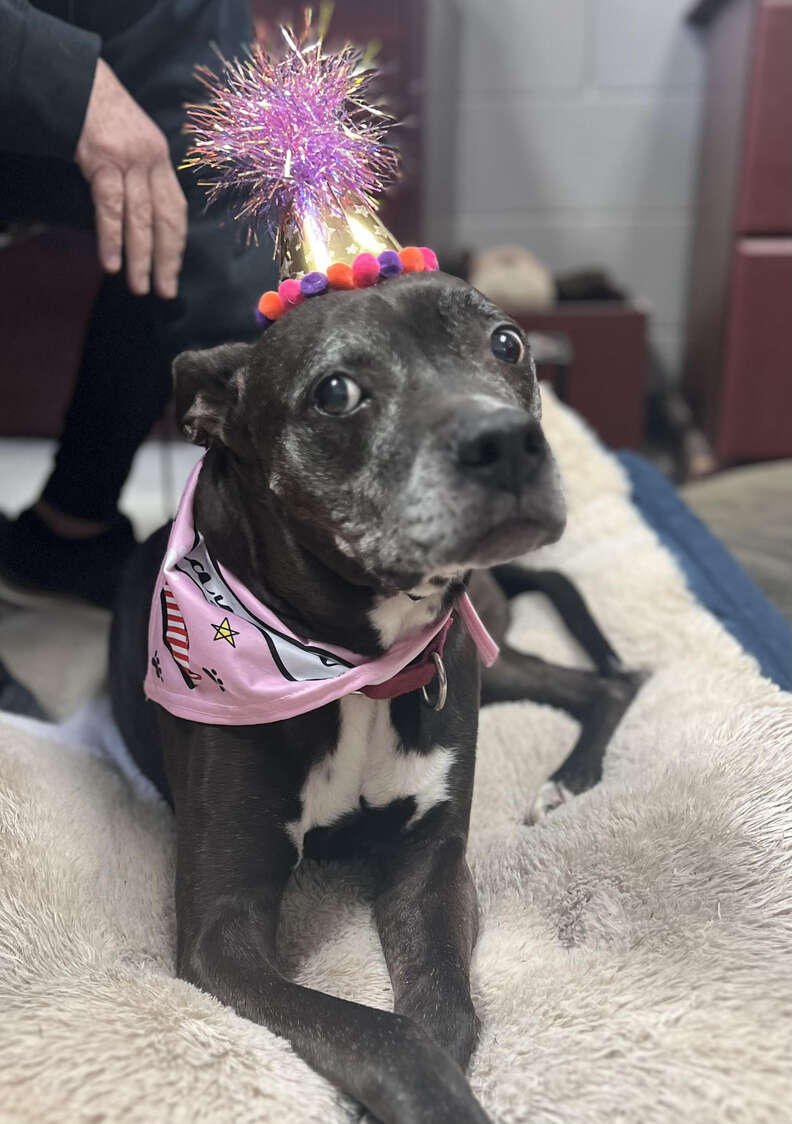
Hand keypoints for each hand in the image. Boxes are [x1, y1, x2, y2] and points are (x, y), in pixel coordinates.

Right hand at [75, 58, 186, 298]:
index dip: (176, 244)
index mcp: (161, 159)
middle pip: (165, 220)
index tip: (174, 270)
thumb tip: (142, 216)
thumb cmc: (101, 114)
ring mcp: (129, 161)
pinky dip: (112, 238)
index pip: (176, 210)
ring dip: (140, 258)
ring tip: (139, 286)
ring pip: (141, 219)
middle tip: (166, 291)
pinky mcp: (104, 161)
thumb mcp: (132, 141)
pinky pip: (111, 208)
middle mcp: (152, 161)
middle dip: (166, 260)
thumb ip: (141, 174)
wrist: (78, 80)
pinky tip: (112, 263)